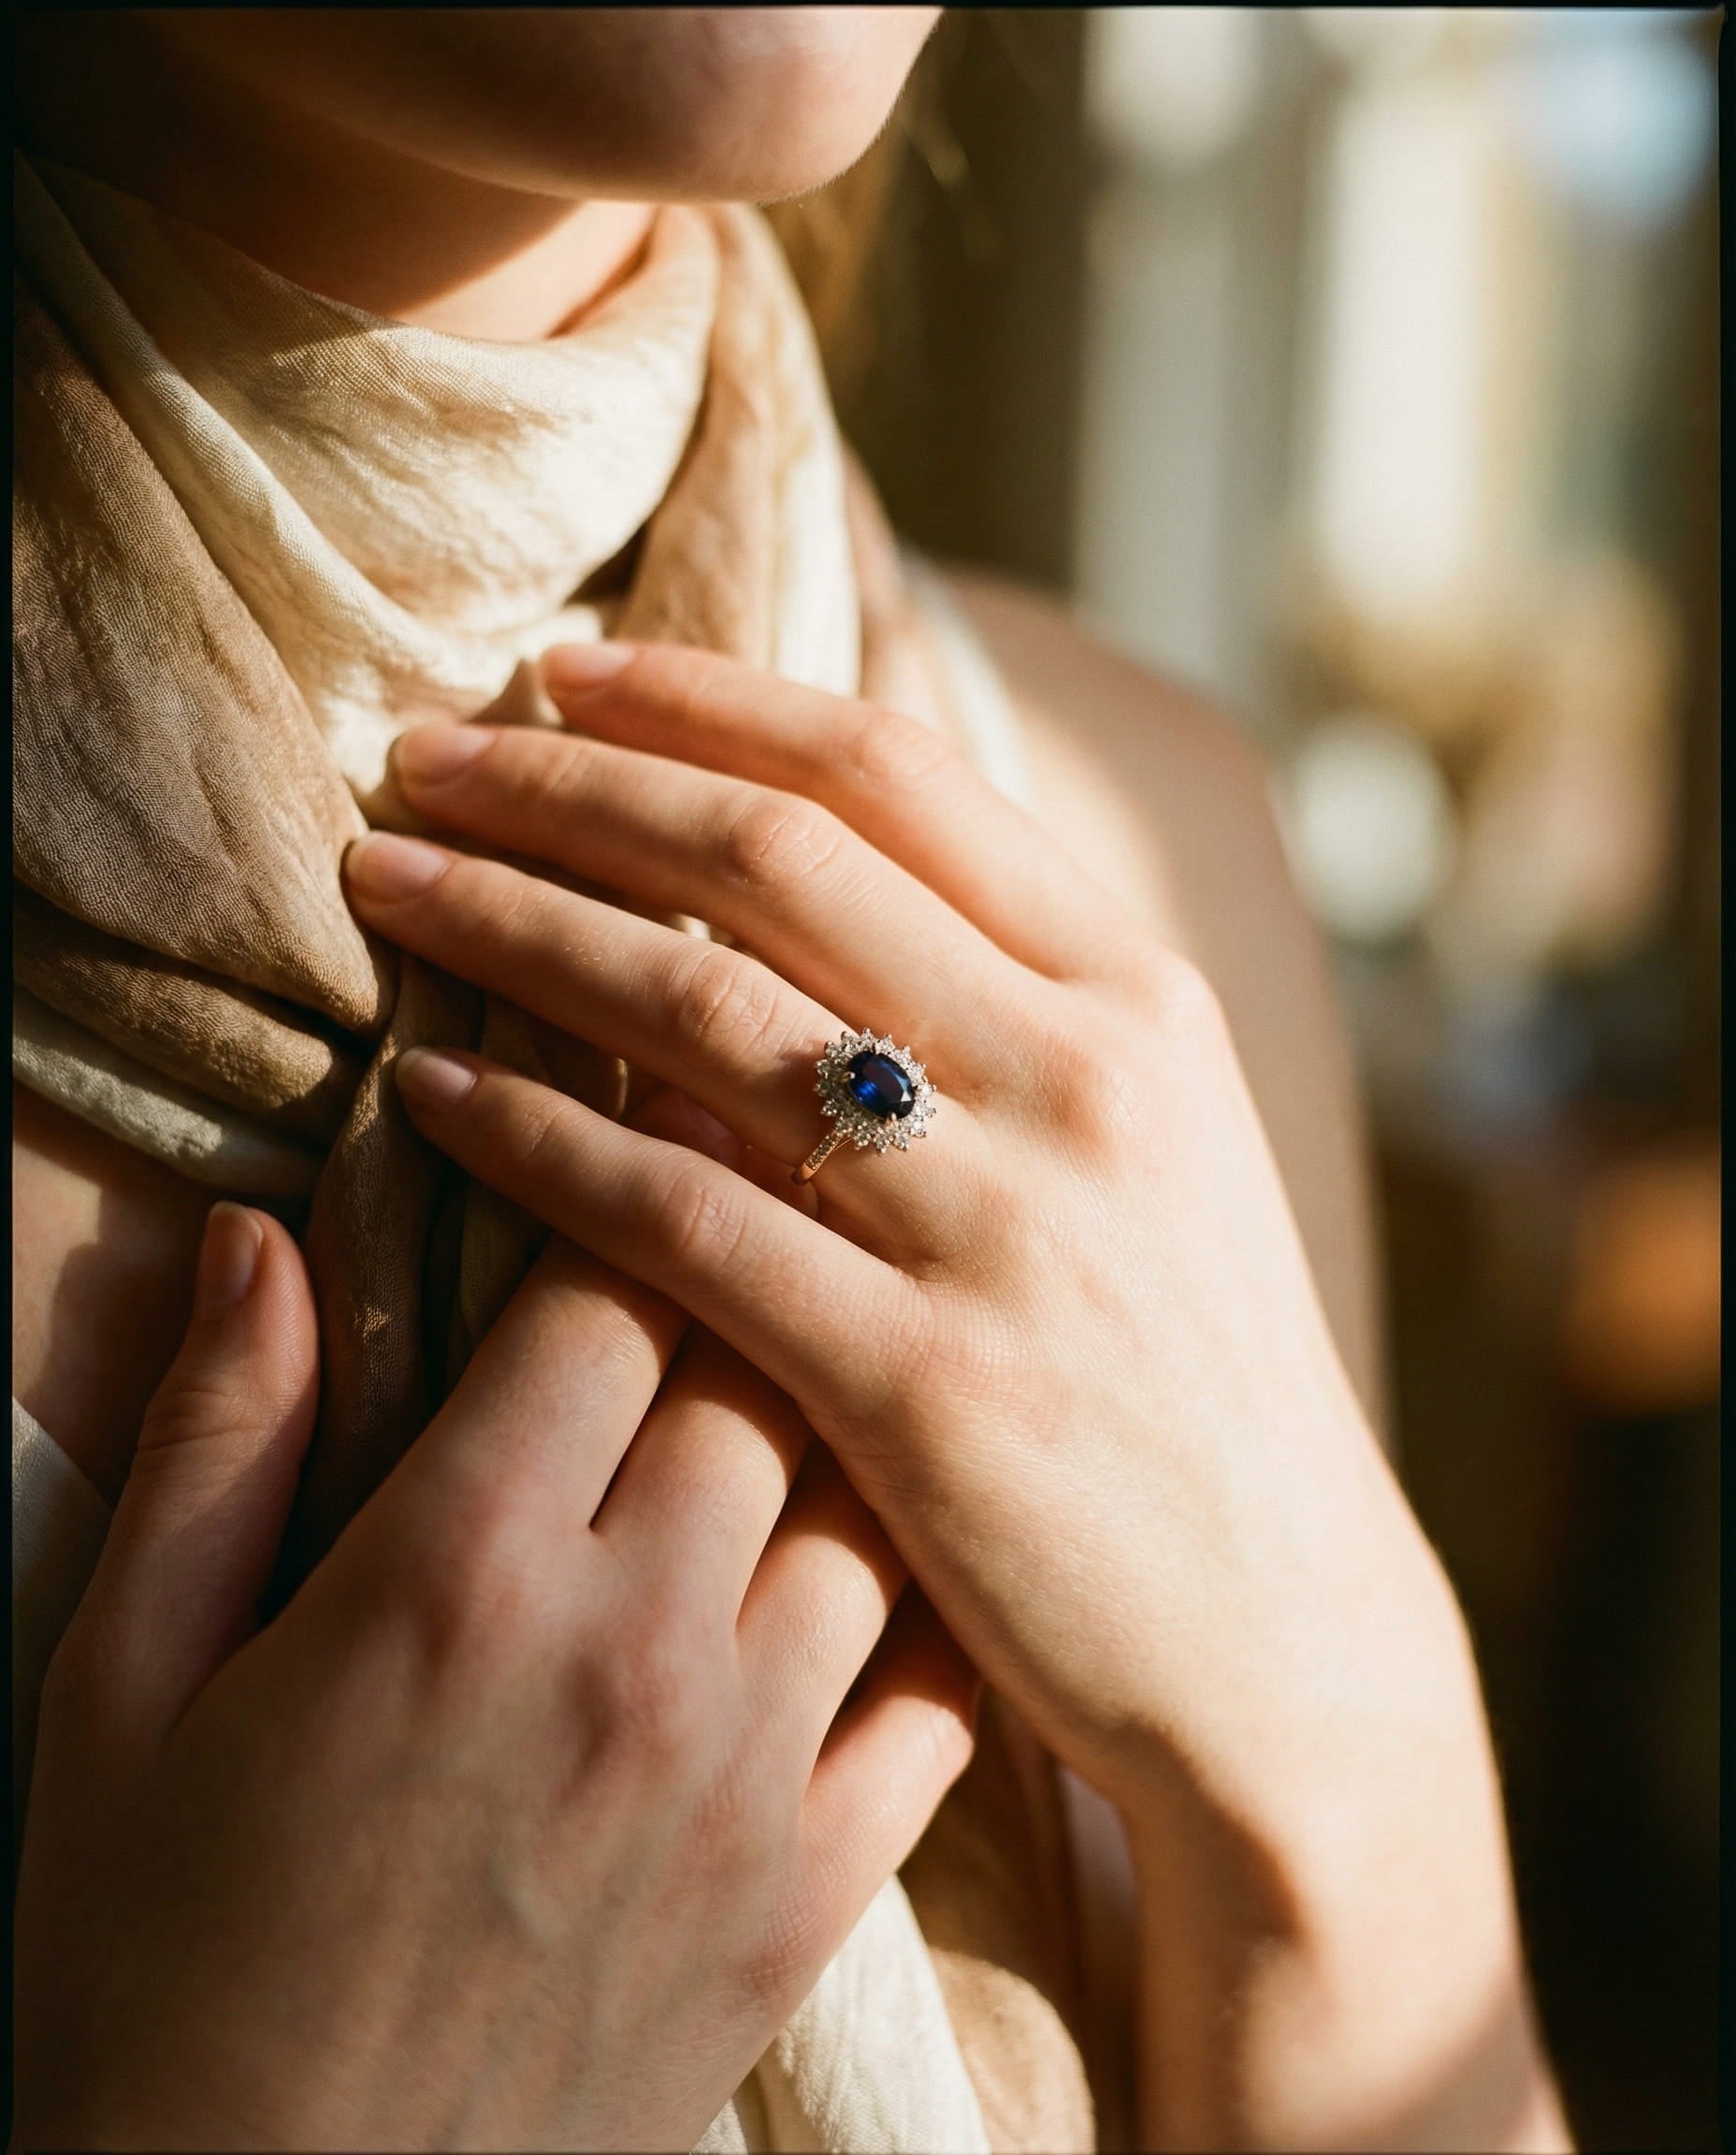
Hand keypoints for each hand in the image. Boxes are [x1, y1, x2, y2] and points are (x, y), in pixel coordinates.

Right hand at [15, 1192, 973, 2152]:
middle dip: (756, 1263)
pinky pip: (935, 1692)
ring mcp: (748, 1778)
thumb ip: (217, 1440)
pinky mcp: (809, 1898)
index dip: (641, 1173)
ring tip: (834, 1353)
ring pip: (869, 1504)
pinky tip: (903, 1549)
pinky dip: (931, 1600)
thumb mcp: (121, 1688)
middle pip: (764, 1366)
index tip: (657, 1110)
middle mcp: (636, 1649)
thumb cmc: (157, 1962)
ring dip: (850, 1415)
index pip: (613, 1292)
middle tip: (767, 1191)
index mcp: (458, 1572)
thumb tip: (259, 1238)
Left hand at [342, 640, 1567, 2149]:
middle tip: (416, 751)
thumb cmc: (1191, 1373)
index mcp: (1138, 993)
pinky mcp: (926, 1390)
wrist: (1285, 1631)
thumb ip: (1018, 986)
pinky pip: (676, 1220)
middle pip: (771, 857)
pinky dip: (531, 1139)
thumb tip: (829, 841)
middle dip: (565, 782)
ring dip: (512, 923)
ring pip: (702, 1013)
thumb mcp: (1162, 1140)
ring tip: (382, 880)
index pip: (888, 770)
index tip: (558, 671)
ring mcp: (1007, 1230)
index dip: (700, 697)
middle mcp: (1080, 1077)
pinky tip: (424, 1093)